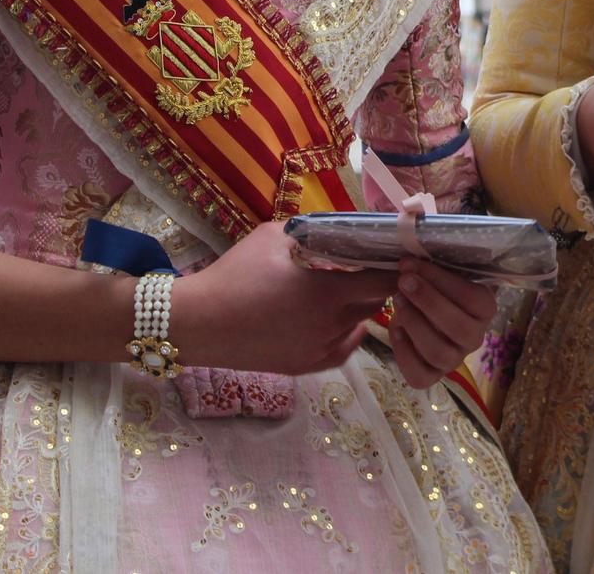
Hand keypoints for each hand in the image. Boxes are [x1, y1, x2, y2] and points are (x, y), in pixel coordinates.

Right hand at [173, 221, 398, 376]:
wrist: (198, 323)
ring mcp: (320, 350)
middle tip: (370, 266)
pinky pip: (343, 349)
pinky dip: (347, 333)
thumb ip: (311, 230)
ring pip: (360, 326)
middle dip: (378, 284)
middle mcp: (332, 325)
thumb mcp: (273, 236)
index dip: (394, 266)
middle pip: (376, 303)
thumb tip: (335, 227)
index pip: (384, 281)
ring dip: (361, 307)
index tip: (394, 253)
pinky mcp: (305, 366)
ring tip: (347, 289)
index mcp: (328, 291)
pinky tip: (337, 318)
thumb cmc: (235, 274)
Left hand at [390, 258, 498, 388]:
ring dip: (414, 324)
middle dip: (428, 302)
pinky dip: (404, 352)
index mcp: (484, 309)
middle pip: (459, 328)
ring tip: (396, 301)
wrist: (420, 314)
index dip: (441, 280)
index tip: (412, 264)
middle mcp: (475, 337)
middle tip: (404, 281)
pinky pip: (419, 374)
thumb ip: (432, 266)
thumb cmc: (434, 288)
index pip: (472, 298)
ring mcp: (454, 360)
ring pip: (438, 352)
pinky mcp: (431, 376)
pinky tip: (395, 329)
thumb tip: (409, 254)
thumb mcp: (437, 274)